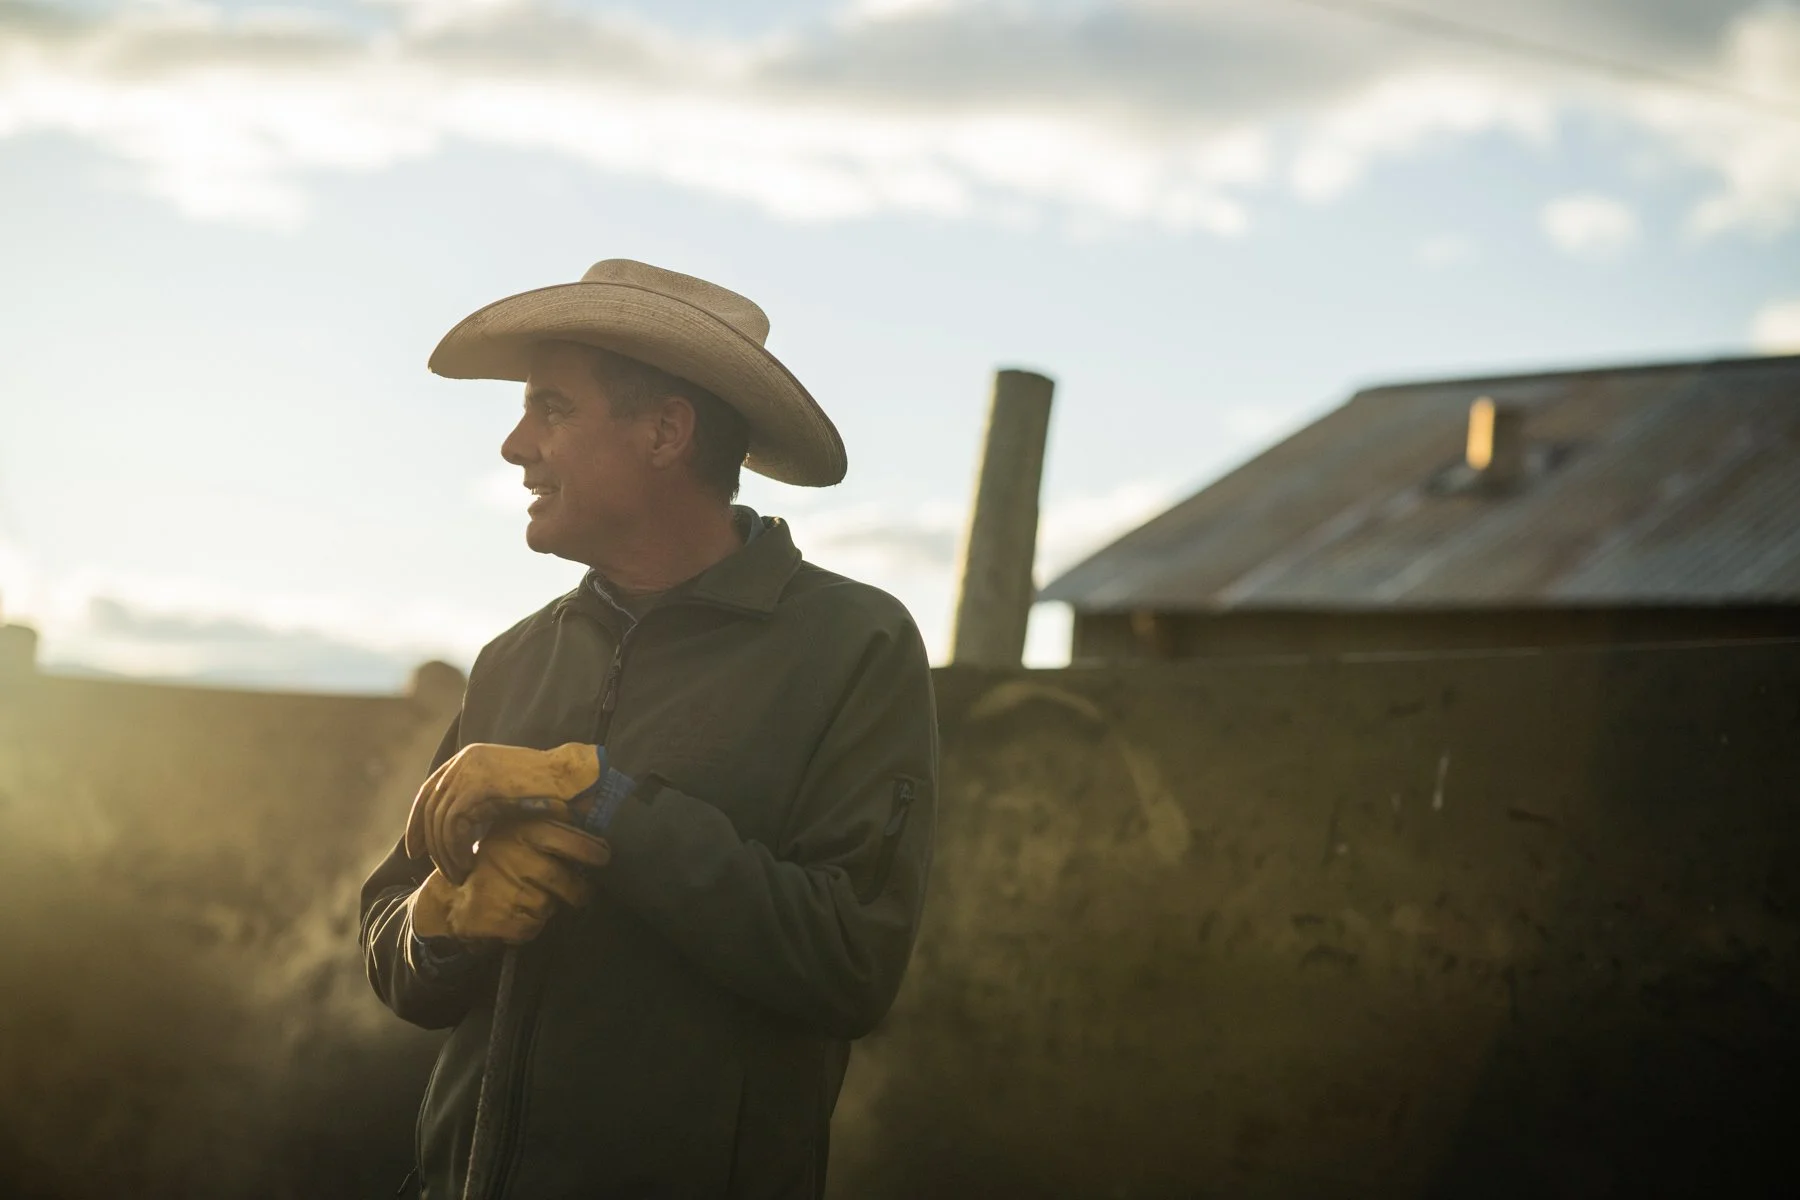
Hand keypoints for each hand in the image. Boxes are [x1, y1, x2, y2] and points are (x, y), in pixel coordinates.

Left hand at [404, 742, 595, 882]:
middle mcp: (463, 760)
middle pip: (430, 808)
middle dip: (429, 843)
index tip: (415, 850)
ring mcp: (468, 771)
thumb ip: (477, 801)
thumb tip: (454, 830)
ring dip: (446, 853)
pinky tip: (469, 864)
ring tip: (460, 874)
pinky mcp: (477, 787)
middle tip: (440, 870)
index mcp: (467, 758)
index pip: (428, 792)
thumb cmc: (546, 792)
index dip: (417, 823)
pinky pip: (453, 826)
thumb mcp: (503, 792)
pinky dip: (457, 849)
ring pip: (440, 821)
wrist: (571, 780)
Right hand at [411, 818, 611, 944]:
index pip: (572, 841)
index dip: (593, 851)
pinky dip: (527, 926)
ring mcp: (510, 889)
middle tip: (579, 894)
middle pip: (569, 883)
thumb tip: (594, 827)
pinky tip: (511, 913)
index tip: (604, 857)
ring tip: (522, 898)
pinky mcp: (503, 918)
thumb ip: (550, 829)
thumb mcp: (516, 833)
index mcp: (524, 832)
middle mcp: (519, 858)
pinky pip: (533, 928)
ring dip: (545, 908)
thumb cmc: (494, 861)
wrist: (449, 895)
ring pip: (551, 907)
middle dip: (579, 893)